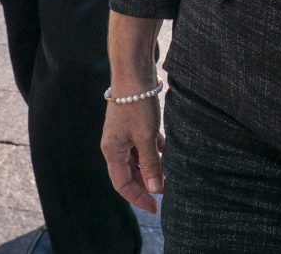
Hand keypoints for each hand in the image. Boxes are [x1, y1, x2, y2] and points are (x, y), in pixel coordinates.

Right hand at [101, 97, 164, 215]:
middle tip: (164, 194)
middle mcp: (115, 145)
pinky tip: (166, 150)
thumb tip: (154, 189)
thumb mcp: (145, 138)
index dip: (138, 198)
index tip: (155, 207)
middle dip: (145, 184)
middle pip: (129, 173)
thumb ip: (150, 164)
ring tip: (168, 175)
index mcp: (112, 152)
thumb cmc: (136, 106)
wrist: (133, 74)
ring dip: (151, 167)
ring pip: (137, 159)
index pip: (122, 184)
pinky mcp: (132, 124)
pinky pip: (142, 144)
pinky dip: (153, 150)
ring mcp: (123, 134)